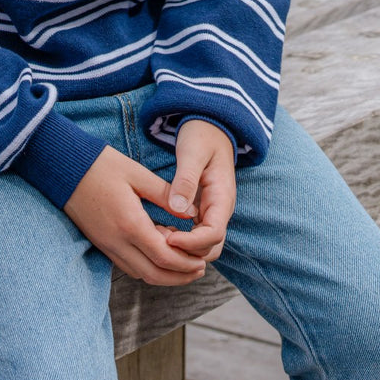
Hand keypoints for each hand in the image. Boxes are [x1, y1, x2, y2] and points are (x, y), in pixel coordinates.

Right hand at [64, 145, 208, 286]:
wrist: (62, 168)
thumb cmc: (101, 165)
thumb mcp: (137, 174)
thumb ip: (166, 195)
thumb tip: (191, 212)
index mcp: (129, 223)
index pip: (163, 257)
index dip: (186, 263)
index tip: (203, 260)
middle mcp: (117, 242)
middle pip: (153, 274)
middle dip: (179, 276)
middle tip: (199, 269)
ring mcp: (106, 245)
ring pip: (140, 273)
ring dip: (164, 274)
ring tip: (184, 264)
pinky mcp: (101, 243)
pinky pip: (128, 265)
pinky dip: (147, 266)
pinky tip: (159, 251)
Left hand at [161, 120, 236, 264]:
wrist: (210, 127)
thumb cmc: (202, 136)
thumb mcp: (192, 152)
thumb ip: (186, 179)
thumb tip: (178, 208)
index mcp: (222, 198)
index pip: (214, 235)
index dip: (191, 243)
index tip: (167, 239)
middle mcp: (220, 210)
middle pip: (211, 248)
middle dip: (186, 253)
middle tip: (157, 241)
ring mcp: (212, 213)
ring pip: (203, 247)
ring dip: (183, 250)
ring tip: (157, 237)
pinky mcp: (203, 212)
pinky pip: (195, 237)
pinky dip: (180, 242)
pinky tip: (160, 232)